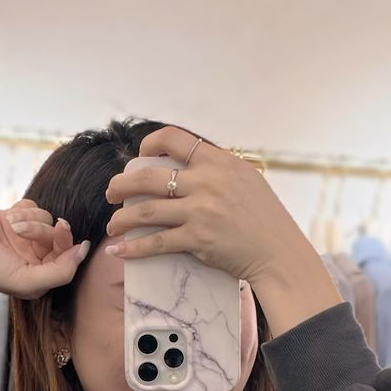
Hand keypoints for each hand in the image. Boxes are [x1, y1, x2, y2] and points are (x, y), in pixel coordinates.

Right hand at [0, 203, 88, 296]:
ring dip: (28, 218)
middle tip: (21, 229)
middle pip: (58, 235)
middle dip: (43, 229)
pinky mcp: (15, 218)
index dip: (67, 242)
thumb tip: (83, 252)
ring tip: (9, 225)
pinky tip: (7, 215)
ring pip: (46, 218)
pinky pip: (33, 206)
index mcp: (40, 278)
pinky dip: (22, 208)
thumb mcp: (25, 279)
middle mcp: (35, 258)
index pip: (68, 257)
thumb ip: (60, 272)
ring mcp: (25, 238)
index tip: (61, 229)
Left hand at [103, 127, 339, 336]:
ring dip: (122, 219)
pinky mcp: (197, 239)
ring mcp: (200, 210)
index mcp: (218, 161)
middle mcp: (206, 181)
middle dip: (122, 184)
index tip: (140, 156)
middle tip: (111, 193)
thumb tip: (192, 166)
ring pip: (146, 210)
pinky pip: (156, 242)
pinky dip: (133, 248)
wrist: (279, 252)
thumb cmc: (266, 218)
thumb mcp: (247, 179)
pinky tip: (118, 251)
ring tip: (112, 226)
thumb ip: (219, 170)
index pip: (175, 138)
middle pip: (149, 176)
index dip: (150, 144)